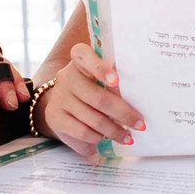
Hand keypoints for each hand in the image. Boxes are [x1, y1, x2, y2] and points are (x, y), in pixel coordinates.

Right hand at [34, 42, 142, 162]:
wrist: (64, 100)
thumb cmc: (94, 86)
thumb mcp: (102, 78)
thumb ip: (115, 82)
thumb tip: (138, 101)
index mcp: (80, 60)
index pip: (83, 55)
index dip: (100, 68)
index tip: (117, 81)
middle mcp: (66, 76)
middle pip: (97, 97)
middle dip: (122, 113)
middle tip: (140, 124)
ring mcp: (59, 97)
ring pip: (92, 118)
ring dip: (114, 130)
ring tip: (128, 137)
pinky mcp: (54, 117)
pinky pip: (82, 131)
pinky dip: (97, 137)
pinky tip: (106, 138)